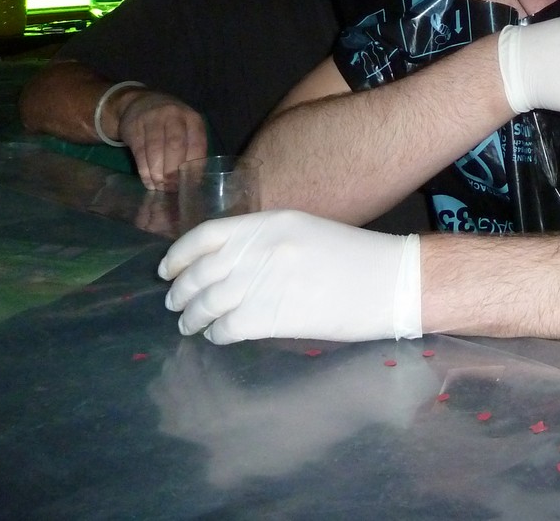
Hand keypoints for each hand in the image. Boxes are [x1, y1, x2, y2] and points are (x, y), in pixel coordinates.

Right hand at [116, 89, 207, 191]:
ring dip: (158, 172)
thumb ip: (189, 149)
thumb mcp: (185, 129)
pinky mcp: (135, 126)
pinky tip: (148, 181)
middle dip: (174, 171)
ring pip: (156, 149)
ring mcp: (153, 119)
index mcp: (192, 119)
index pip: (197, 144)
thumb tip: (191, 182)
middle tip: (171, 188)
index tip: (189, 184)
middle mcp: (174, 115)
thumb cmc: (170, 124)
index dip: (194, 167)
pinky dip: (144, 169)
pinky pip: (140, 151)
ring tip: (159, 187)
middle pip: (175, 145)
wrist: (141, 102)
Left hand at [159, 209, 421, 343]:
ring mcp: (269, 282)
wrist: (392, 281)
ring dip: (194, 317)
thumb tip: (224, 264)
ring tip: (191, 324)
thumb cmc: (354, 257)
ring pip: (210, 302)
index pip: (207, 235)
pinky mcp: (277, 316)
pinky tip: (220, 335)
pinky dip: (217, 334)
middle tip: (175, 304)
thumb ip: (265, 242)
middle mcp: (264, 249)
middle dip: (181, 291)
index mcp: (272, 223)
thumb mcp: (305, 232)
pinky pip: (229, 327)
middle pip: (203, 272)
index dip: (179, 254)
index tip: (167, 270)